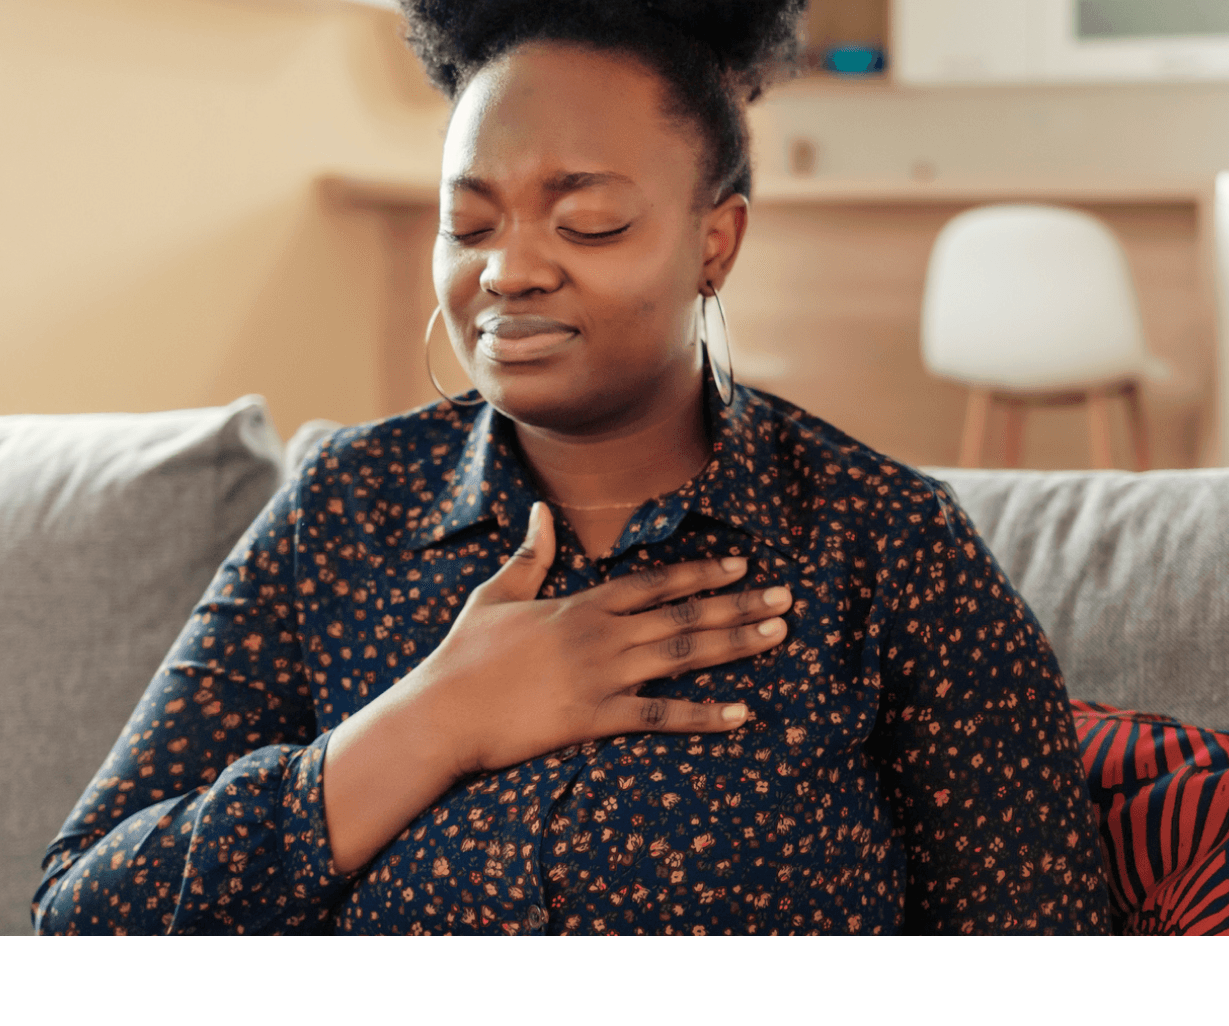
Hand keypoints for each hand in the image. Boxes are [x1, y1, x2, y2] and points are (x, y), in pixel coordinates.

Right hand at [416, 501, 790, 775]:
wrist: (441, 712)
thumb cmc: (464, 655)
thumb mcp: (496, 595)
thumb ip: (529, 556)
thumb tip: (539, 510)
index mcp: (581, 605)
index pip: (654, 582)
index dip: (701, 573)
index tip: (741, 565)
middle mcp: (601, 636)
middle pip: (684, 615)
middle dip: (739, 605)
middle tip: (786, 598)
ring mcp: (601, 677)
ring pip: (683, 656)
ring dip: (736, 644)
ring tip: (778, 635)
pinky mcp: (595, 718)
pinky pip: (659, 716)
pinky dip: (702, 715)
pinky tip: (740, 713)